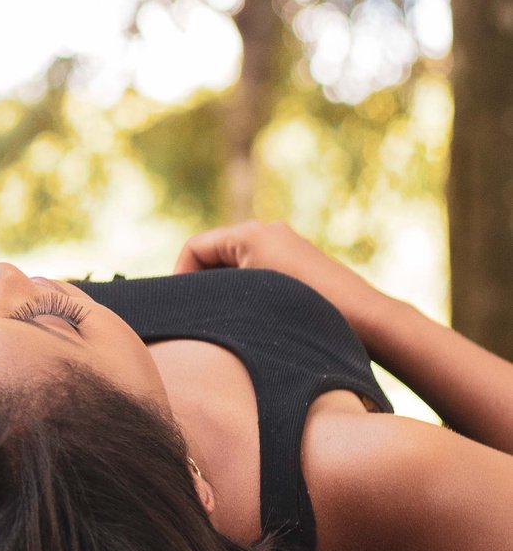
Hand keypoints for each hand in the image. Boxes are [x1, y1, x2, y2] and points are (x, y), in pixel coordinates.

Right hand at [175, 221, 410, 346]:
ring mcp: (286, 245)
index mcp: (249, 233)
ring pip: (236, 264)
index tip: (181, 307)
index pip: (193, 247)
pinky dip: (247, 290)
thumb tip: (185, 305)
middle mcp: (267, 230)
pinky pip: (258, 270)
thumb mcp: (250, 301)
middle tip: (198, 314)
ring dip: (225, 289)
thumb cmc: (310, 310)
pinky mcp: (301, 262)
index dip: (179, 276)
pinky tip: (254, 317)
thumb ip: (213, 296)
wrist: (370, 320)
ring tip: (226, 318)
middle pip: (213, 253)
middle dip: (202, 283)